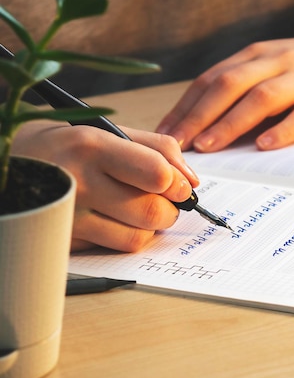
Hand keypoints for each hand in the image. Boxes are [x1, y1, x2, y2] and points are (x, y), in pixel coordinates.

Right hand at [13, 123, 199, 251]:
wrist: (4, 164)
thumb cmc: (62, 145)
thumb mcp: (104, 129)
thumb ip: (155, 148)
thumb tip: (190, 180)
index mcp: (92, 146)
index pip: (157, 174)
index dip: (178, 184)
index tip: (178, 185)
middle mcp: (79, 182)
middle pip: (153, 211)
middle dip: (170, 209)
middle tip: (163, 199)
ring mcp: (69, 216)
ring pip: (138, 237)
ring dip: (150, 226)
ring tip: (137, 207)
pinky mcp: (65, 240)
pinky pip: (115, 248)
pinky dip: (126, 237)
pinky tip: (115, 219)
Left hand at [156, 30, 293, 151]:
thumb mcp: (279, 69)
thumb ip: (249, 89)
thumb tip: (210, 128)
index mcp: (259, 55)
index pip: (212, 79)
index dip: (185, 106)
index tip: (165, 135)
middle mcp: (279, 60)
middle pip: (229, 85)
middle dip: (198, 116)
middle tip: (176, 146)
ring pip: (261, 97)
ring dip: (231, 122)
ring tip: (209, 147)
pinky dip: (284, 128)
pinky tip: (265, 145)